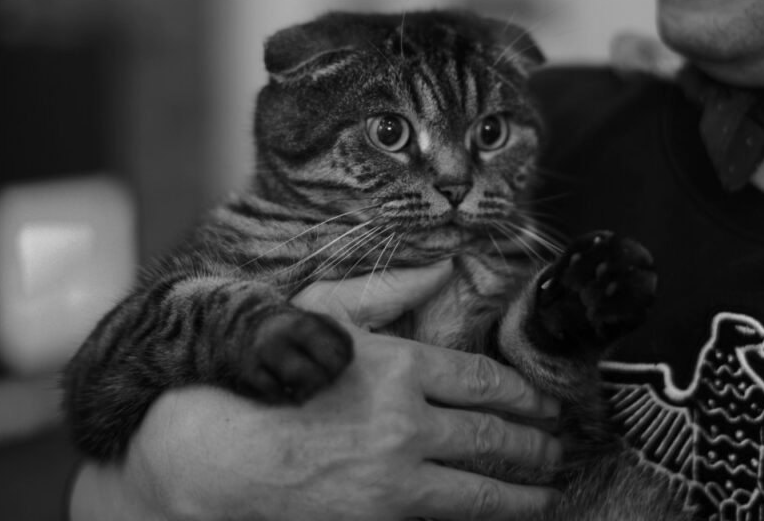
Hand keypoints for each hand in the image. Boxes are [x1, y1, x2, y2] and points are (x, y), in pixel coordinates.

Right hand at [70, 263, 561, 519]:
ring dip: (526, 493)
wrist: (205, 462)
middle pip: (498, 438)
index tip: (544, 403)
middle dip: (538, 445)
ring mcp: (393, 483)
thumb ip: (385, 290)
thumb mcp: (316, 315)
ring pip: (484, 492)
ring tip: (546, 492)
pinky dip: (481, 520)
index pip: (487, 382)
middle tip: (558, 446)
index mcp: (396, 367)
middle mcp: (404, 426)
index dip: (526, 394)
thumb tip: (442, 267)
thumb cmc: (260, 380)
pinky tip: (498, 515)